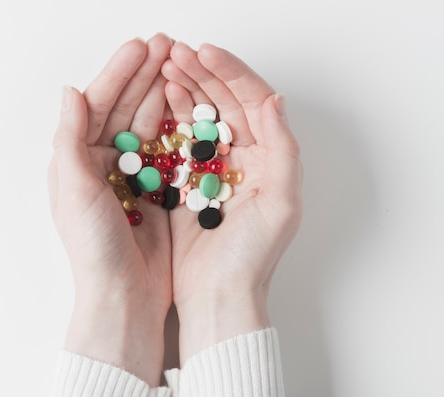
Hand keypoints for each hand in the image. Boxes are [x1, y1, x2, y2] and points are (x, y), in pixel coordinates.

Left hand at [47, 34, 172, 385]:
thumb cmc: (93, 248)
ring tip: (180, 65)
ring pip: (146, 124)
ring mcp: (131, 176)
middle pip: (123, 108)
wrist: (124, 296)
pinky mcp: (156, 190)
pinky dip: (176, 125)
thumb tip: (70, 90)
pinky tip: (188, 104)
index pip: (96, 105)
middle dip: (144, 75)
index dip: (118, 74)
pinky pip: (167, 149)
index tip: (141, 48)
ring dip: (161, 93)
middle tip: (167, 45)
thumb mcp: (75, 190)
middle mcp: (102, 164)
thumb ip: (71, 139)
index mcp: (76, 160)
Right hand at [161, 42, 302, 361]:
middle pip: (225, 102)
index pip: (253, 101)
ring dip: (185, 89)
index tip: (204, 52)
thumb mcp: (281, 205)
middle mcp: (244, 157)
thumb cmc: (253, 257)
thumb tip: (275, 100)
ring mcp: (213, 167)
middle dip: (202, 73)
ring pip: (201, 116)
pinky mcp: (188, 181)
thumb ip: (284, 150)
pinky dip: (170, 118)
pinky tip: (159, 101)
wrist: (218, 296)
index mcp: (269, 157)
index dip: (230, 72)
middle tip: (176, 53)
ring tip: (165, 68)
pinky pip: (180, 141)